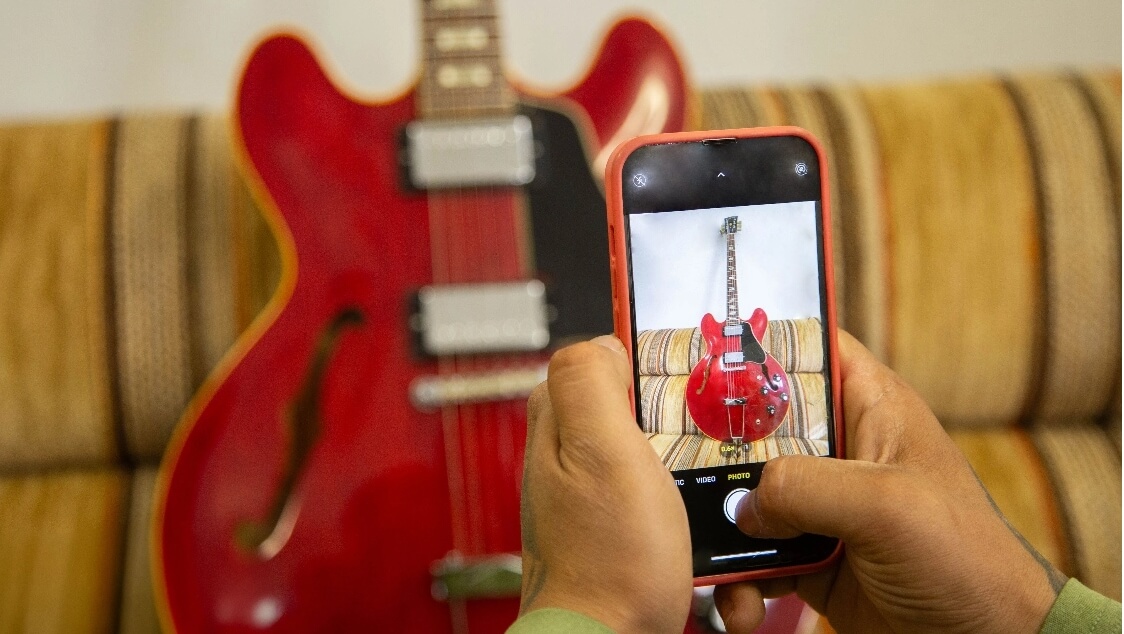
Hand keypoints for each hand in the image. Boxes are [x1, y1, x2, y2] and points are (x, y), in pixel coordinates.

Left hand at [520, 336, 691, 633]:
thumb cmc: (607, 559)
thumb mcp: (601, 450)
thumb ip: (589, 382)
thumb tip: (598, 342)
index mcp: (559, 430)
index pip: (595, 363)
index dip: (641, 361)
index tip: (681, 372)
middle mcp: (570, 463)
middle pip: (633, 410)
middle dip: (677, 419)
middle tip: (708, 430)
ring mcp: (595, 501)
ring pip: (657, 458)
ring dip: (692, 472)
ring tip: (713, 484)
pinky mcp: (621, 536)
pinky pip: (665, 506)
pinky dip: (690, 514)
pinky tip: (703, 526)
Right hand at [715, 330, 1064, 632]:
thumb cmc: (964, 558)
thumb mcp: (886, 506)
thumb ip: (806, 486)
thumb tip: (742, 504)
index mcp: (870, 408)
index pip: (808, 350)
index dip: (757, 350)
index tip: (700, 367)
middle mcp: (840, 450)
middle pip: (757, 428)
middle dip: (717, 457)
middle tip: (680, 476)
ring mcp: (823, 506)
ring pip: (747, 499)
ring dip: (721, 533)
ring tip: (713, 566)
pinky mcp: (811, 557)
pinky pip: (755, 558)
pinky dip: (739, 581)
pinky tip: (740, 605)